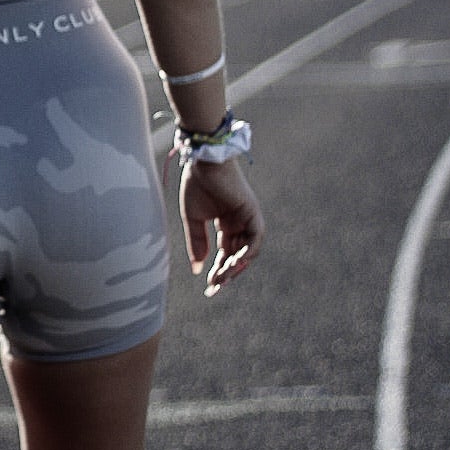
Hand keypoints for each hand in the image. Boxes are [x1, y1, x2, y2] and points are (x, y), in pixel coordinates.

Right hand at [179, 156, 263, 296]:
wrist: (203, 162)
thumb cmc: (197, 184)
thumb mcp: (193, 219)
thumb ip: (197, 243)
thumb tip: (198, 269)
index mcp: (226, 224)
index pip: (226, 253)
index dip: (219, 270)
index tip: (209, 287)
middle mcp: (239, 223)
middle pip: (238, 256)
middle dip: (227, 273)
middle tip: (215, 288)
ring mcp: (248, 218)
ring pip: (248, 251)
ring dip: (236, 266)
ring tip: (221, 275)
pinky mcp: (253, 213)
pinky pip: (255, 238)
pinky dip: (247, 252)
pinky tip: (233, 262)